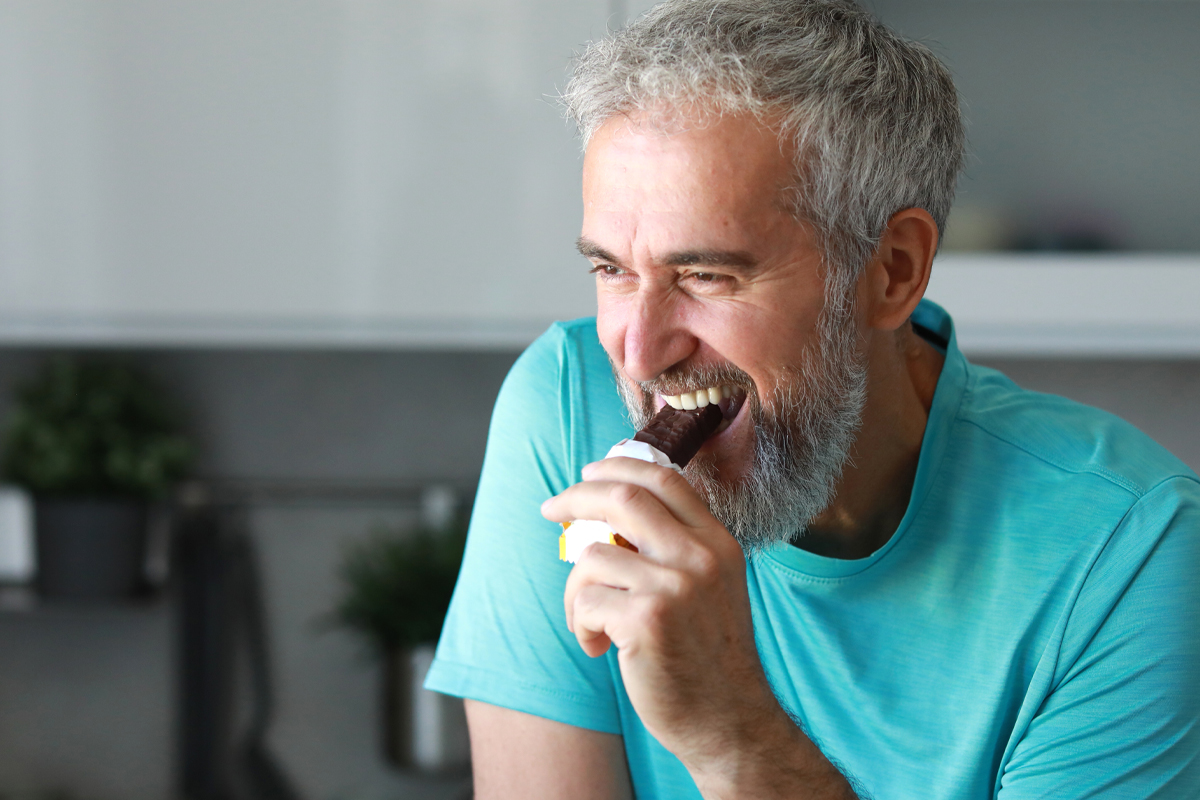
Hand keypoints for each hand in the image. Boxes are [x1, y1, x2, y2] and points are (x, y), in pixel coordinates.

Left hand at [540, 456, 783, 776]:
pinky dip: (580, 626)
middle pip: (623, 498)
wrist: (729, 720)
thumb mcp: (709, 586)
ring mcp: (674, 587)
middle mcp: (700, 556)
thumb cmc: (707, 654)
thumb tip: (608, 510)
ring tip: (592, 623)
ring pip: (592, 557)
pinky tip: (600, 648)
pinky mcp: (646, 620)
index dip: (618, 467)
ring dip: (576, 591)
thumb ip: (674, 547)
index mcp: (717, 542)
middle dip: (575, 497)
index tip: (588, 473)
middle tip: (551, 509)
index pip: (664, 480)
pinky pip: (584, 602)